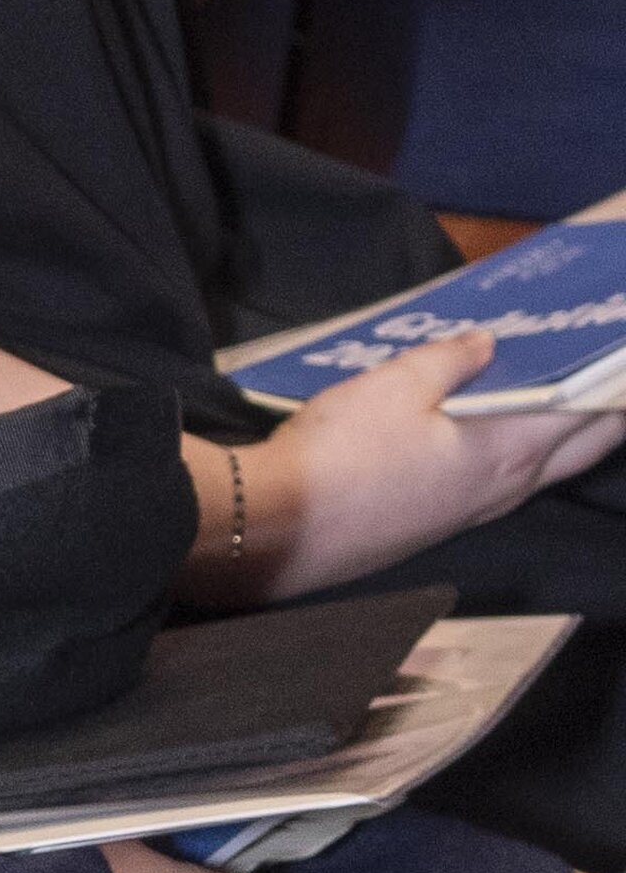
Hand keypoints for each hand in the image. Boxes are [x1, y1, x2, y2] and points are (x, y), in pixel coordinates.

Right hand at [209, 333, 625, 596]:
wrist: (280, 528)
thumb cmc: (342, 454)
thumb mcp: (394, 383)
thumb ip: (450, 359)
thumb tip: (487, 343)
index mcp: (509, 448)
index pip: (590, 411)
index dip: (610, 377)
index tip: (613, 346)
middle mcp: (508, 487)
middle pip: (585, 448)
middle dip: (607, 408)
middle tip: (604, 369)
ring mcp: (478, 512)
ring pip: (549, 468)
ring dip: (568, 431)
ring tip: (563, 387)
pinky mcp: (446, 523)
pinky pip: (510, 481)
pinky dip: (525, 449)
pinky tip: (499, 426)